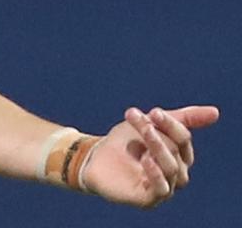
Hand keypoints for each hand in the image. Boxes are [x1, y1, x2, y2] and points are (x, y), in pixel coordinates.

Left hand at [82, 105, 218, 206]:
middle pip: (175, 150)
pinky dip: (156, 173)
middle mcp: (176, 173)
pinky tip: (146, 159)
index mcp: (180, 155)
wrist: (94, 158)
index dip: (170, 124)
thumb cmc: (125, 142)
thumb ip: (182, 119)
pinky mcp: (149, 199)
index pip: (184, 139)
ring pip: (171, 168)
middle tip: (137, 118)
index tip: (153, 112)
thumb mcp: (150, 124)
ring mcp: (164, 187)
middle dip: (155, 132)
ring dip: (156, 147)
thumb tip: (216, 113)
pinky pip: (162, 189)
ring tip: (142, 133)